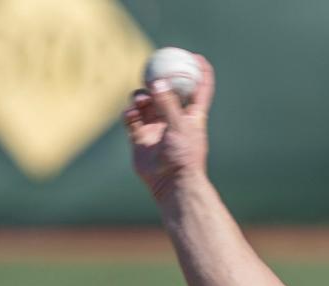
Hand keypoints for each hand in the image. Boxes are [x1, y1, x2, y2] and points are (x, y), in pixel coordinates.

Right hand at [123, 54, 215, 199]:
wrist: (171, 184)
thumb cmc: (183, 157)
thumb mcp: (180, 127)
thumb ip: (168, 104)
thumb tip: (157, 82)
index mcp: (192, 117)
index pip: (199, 90)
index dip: (199, 73)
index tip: (196, 57)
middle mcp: (174, 120)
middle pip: (166, 92)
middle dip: (159, 80)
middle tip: (152, 70)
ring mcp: (156, 128)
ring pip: (145, 103)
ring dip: (141, 97)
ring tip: (141, 101)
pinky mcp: (140, 138)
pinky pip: (131, 119)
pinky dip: (129, 113)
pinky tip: (131, 116)